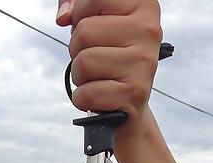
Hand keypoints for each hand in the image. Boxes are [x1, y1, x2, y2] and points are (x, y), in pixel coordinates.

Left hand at [56, 0, 162, 138]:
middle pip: (83, 32)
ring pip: (83, 62)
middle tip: (96, 58)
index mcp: (143, 5)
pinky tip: (100, 96)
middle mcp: (149, 30)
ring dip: (80, 75)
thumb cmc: (109, 57)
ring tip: (98, 77)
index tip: (93, 27)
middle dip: (77, 49)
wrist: (128, 103)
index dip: (81, 14)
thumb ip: (77, 7)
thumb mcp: (97, 23)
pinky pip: (87, 93)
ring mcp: (144, 63)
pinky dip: (83, 99)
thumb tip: (63, 17)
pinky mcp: (134, 93)